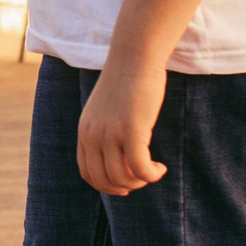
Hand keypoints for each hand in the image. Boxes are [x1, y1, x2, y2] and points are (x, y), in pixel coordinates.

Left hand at [76, 57, 167, 195]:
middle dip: (125, 187)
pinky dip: (151, 174)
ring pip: (122, 178)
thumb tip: (118, 156)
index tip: (125, 184)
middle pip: (104, 181)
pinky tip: (160, 168)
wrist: (134, 58)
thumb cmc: (126, 82)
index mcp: (85, 132)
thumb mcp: (106, 110)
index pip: (88, 173)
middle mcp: (93, 135)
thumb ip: (105, 130)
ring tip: (153, 170)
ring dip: (140, 181)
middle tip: (143, 178)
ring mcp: (111, 134)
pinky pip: (140, 167)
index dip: (107, 186)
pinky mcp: (132, 130)